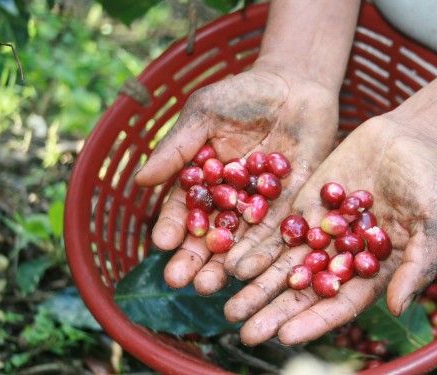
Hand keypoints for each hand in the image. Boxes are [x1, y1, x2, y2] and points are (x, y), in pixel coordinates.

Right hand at [134, 69, 338, 293]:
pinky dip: (264, 250)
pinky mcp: (293, 204)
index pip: (184, 208)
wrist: (295, 83)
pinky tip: (250, 269)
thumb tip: (141, 180)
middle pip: (210, 233)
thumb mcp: (204, 113)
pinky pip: (278, 230)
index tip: (162, 244)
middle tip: (180, 281)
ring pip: (241, 240)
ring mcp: (262, 204)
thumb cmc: (243, 93)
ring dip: (225, 264)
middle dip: (194, 257)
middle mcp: (231, 198)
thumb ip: (177, 148)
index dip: (173, 226)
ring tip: (210, 286)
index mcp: (204, 179)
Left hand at [223, 116, 436, 345]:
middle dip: (274, 312)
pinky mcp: (304, 207)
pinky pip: (277, 231)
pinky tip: (232, 262)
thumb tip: (399, 307)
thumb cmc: (430, 182)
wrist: (407, 138)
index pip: (340, 304)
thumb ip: (418, 265)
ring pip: (284, 266)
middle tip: (244, 332)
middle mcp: (341, 258)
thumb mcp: (436, 223)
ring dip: (257, 287)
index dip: (313, 321)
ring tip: (229, 306)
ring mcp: (320, 233)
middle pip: (304, 292)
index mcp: (372, 271)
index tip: (285, 336)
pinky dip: (256, 248)